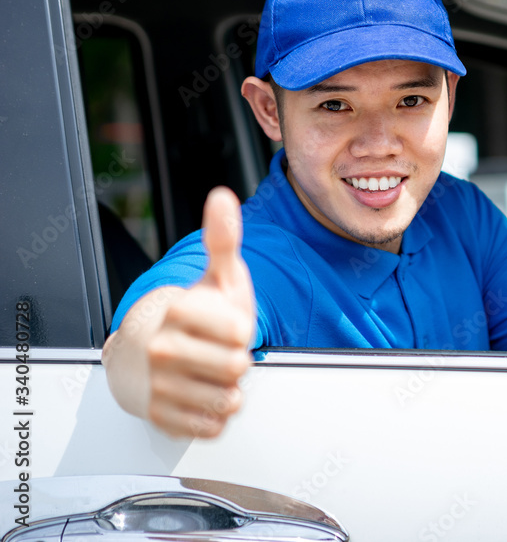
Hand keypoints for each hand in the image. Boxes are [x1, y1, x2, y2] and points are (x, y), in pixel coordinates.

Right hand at [145, 187, 254, 436]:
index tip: (227, 325)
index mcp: (178, 311)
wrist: (146, 350)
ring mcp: (158, 385)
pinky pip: (211, 426)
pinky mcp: (160, 417)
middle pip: (237, 368)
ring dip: (228, 388)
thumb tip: (223, 199)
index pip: (239, 332)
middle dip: (237, 361)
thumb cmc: (194, 313)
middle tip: (219, 351)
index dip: (242, 330)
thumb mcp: (216, 276)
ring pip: (226, 399)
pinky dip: (215, 414)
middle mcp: (161, 349)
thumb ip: (223, 239)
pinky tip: (202, 394)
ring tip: (212, 371)